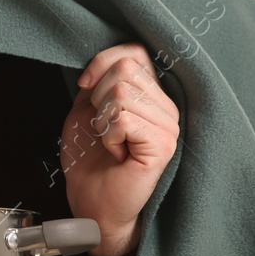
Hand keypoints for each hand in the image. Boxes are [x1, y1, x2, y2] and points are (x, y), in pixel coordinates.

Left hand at [61, 43, 179, 255]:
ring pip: (121, 92)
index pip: (134, 51)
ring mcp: (169, 124)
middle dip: (97, 96)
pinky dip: (109, 136)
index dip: (102, 62)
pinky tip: (118, 154)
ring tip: (112, 142)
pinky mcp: (164, 144)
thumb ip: (96, 83)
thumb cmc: (90, 162)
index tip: (85, 87)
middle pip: (125, 67)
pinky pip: (124, 119)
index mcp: (151, 95)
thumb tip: (98, 62)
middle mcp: (166, 106)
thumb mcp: (86, 111)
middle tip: (103, 128)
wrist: (93, 204)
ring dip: (102, 120)